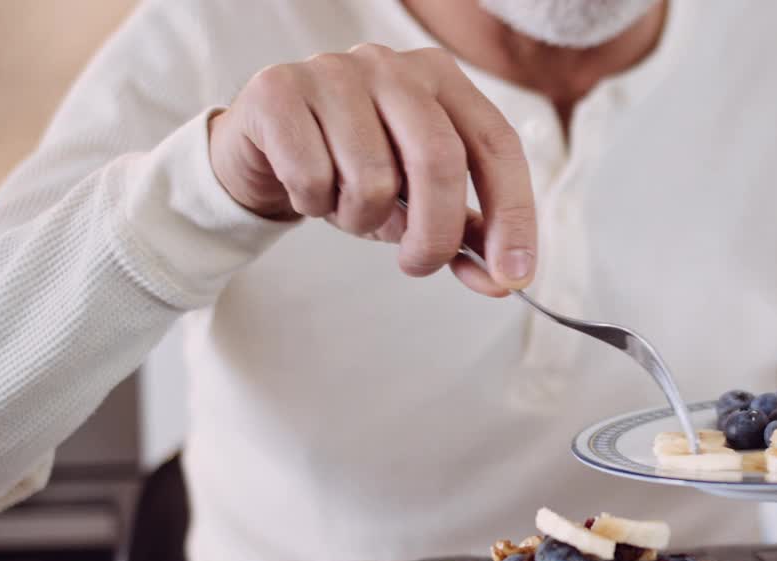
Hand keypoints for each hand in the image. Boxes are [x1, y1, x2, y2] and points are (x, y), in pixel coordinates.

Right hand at [207, 45, 535, 296]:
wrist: (263, 149)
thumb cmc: (351, 171)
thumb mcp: (415, 202)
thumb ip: (463, 234)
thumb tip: (503, 279)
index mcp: (442, 81)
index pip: (496, 145)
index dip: (512, 214)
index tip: (513, 275)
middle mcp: (393, 66)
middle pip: (439, 159)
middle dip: (436, 232)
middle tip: (419, 265)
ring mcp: (334, 71)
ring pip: (372, 178)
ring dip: (361, 218)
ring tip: (345, 205)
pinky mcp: (279, 89)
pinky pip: (314, 177)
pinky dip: (315, 204)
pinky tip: (308, 189)